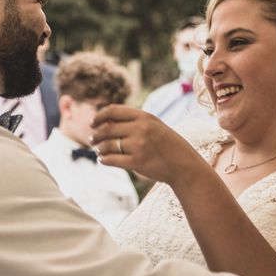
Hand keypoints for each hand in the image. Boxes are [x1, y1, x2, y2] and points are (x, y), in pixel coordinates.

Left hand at [90, 105, 211, 187]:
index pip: (113, 111)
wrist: (184, 165)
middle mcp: (141, 129)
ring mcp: (139, 145)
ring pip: (108, 145)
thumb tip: (105, 122)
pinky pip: (112, 160)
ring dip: (100, 149)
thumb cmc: (168, 145)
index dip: (99, 116)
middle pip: (108, 129)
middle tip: (92, 140)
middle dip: (96, 135)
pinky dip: (104, 160)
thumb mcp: (154, 126)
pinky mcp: (137, 162)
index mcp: (145, 116)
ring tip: (99, 151)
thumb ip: (134, 122)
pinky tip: (103, 160)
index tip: (92, 123)